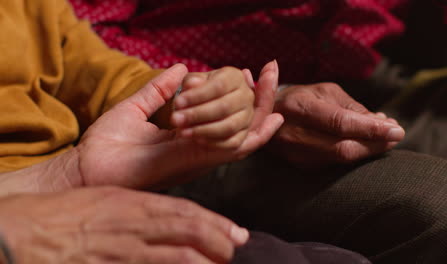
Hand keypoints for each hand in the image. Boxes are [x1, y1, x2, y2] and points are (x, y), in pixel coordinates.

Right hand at [0, 186, 248, 263]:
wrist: (23, 229)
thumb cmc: (66, 213)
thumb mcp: (107, 201)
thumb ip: (139, 210)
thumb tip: (169, 222)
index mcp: (133, 202)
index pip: (185, 211)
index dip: (214, 222)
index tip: (235, 232)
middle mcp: (132, 223)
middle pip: (187, 231)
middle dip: (217, 241)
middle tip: (235, 250)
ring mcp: (121, 249)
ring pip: (174, 255)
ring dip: (203, 261)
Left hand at [77, 62, 282, 188]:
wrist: (88, 168)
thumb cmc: (107, 143)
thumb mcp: (136, 108)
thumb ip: (159, 90)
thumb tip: (181, 68)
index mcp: (186, 134)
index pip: (223, 115)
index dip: (241, 95)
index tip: (250, 72)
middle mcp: (198, 146)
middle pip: (243, 123)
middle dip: (263, 98)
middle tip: (273, 71)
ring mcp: (199, 154)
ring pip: (246, 134)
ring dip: (262, 107)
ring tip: (272, 82)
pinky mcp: (196, 159)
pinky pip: (235, 148)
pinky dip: (256, 134)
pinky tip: (271, 117)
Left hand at [171, 66, 254, 147]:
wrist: (203, 108)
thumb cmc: (195, 93)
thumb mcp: (190, 83)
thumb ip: (190, 82)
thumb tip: (193, 83)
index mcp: (234, 77)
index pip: (219, 85)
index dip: (198, 95)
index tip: (178, 102)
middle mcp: (246, 96)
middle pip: (224, 107)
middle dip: (197, 114)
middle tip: (176, 119)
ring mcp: (247, 117)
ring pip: (228, 126)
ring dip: (203, 130)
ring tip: (183, 131)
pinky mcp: (243, 136)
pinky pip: (232, 143)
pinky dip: (213, 142)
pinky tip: (197, 140)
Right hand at [270, 83, 404, 168]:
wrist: (264, 115)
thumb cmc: (301, 98)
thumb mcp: (325, 92)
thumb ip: (353, 108)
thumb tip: (384, 124)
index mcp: (299, 106)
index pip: (340, 123)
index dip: (370, 129)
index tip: (397, 130)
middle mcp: (292, 132)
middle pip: (341, 148)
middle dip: (373, 145)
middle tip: (394, 137)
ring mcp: (292, 153)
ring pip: (338, 161)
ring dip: (366, 152)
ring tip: (383, 139)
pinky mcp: (297, 165)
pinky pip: (332, 165)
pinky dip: (353, 157)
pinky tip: (364, 146)